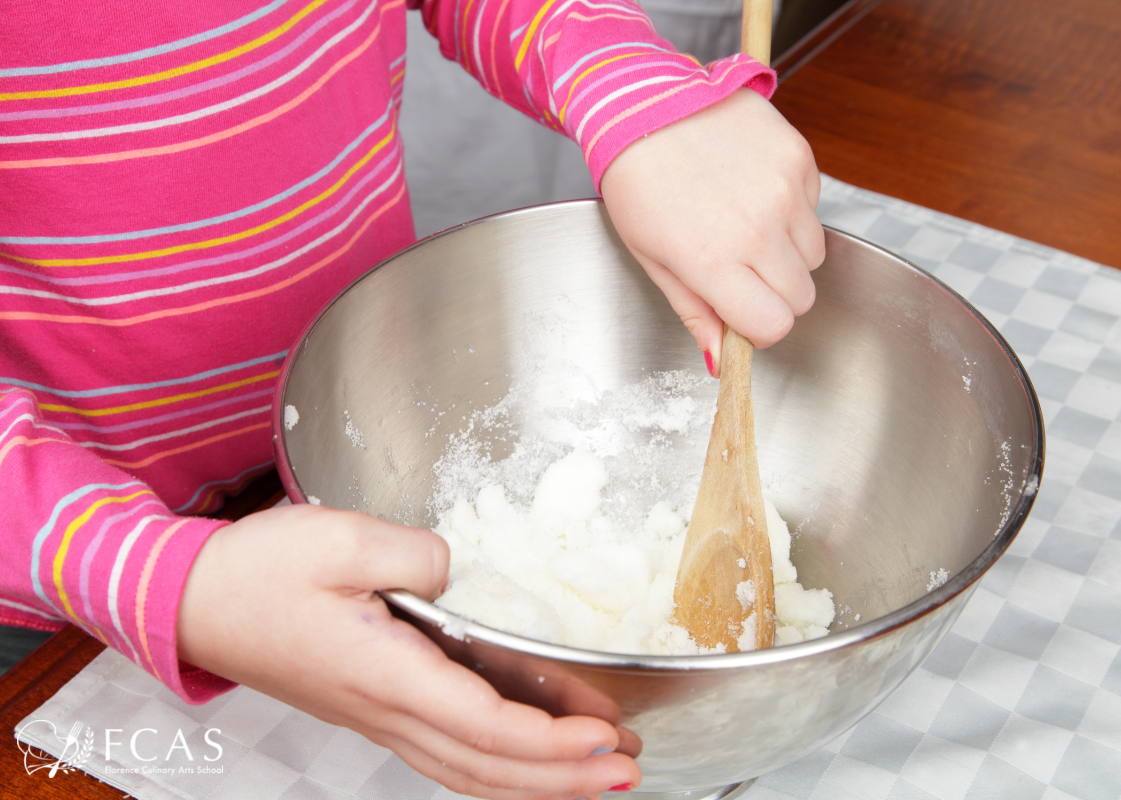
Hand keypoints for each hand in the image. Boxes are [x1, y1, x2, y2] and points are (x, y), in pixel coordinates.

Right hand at [177, 505, 639, 798]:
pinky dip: (496, 769)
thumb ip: (415, 555)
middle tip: (625, 771)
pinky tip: (522, 764)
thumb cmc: (257, 573)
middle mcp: (386, 710)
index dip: (551, 741)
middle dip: (563, 779)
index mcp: (384, 673)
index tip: (604, 736)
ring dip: (536, 783)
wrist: (194, 602)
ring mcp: (378, 718)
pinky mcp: (373, 709)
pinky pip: (447, 756)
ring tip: (593, 777)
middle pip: (488, 767)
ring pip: (468, 772)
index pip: (485, 725)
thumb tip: (461, 574)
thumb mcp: (339, 538)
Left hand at [600, 87, 823, 376]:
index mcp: (713, 261)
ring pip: (813, 255)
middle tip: (740, 266)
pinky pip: (814, 208)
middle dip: (774, 293)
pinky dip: (791, 208)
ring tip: (744, 222)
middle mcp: (756, 228)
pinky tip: (751, 188)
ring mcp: (783, 190)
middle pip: (801, 297)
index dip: (758, 326)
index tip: (742, 311)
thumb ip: (694, 312)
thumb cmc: (639, 183)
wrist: (645, 105)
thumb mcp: (653, 258)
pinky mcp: (798, 157)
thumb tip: (720, 361)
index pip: (774, 326)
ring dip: (786, 251)